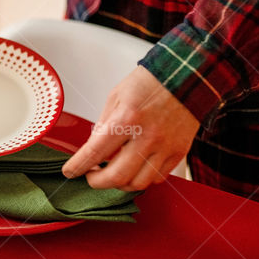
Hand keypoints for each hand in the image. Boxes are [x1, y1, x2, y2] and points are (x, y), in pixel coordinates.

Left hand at [61, 67, 199, 190]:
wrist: (187, 75)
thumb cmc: (151, 82)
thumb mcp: (117, 97)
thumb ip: (104, 125)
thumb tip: (94, 148)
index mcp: (127, 119)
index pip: (95, 152)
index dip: (78, 166)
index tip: (70, 171)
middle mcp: (147, 137)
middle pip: (117, 177)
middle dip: (97, 182)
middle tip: (91, 175)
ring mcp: (165, 147)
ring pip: (138, 183)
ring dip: (120, 183)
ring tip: (113, 172)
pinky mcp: (179, 152)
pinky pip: (157, 178)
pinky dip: (142, 178)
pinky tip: (134, 168)